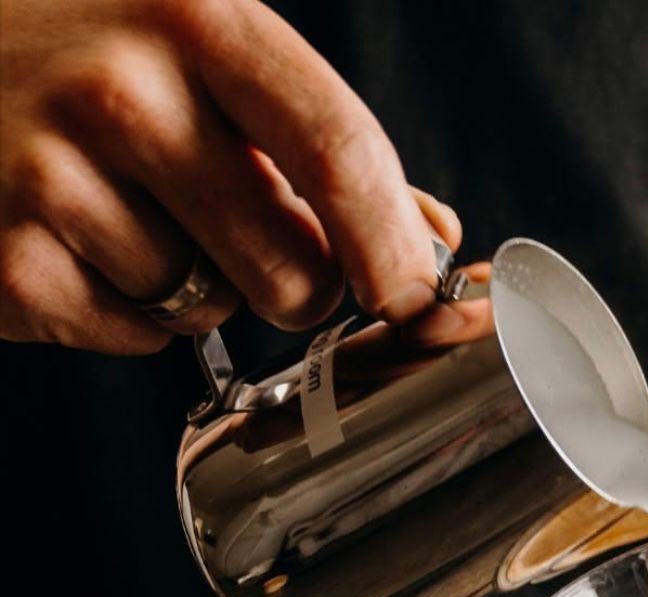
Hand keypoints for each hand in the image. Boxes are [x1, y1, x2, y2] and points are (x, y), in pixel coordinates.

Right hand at [0, 0, 481, 352]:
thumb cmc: (80, 51)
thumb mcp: (204, 52)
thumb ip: (325, 145)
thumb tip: (432, 238)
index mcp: (194, 19)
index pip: (339, 152)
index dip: (393, 249)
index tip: (416, 301)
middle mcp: (121, 94)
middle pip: (293, 274)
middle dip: (293, 283)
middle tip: (234, 227)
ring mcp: (51, 182)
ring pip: (212, 313)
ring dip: (197, 288)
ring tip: (126, 208)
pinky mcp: (9, 269)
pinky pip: (136, 339)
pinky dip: (127, 312)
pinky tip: (75, 238)